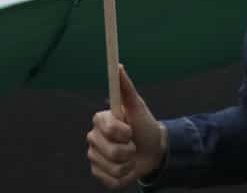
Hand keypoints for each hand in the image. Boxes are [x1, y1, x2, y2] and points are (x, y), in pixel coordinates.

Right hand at [86, 64, 165, 187]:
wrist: (152, 150)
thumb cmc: (144, 125)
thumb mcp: (138, 106)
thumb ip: (126, 87)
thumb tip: (118, 65)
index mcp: (100, 121)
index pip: (108, 129)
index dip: (122, 132)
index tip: (130, 130)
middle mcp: (93, 138)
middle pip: (111, 152)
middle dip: (129, 150)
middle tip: (133, 144)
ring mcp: (95, 157)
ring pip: (112, 168)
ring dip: (128, 165)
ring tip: (131, 157)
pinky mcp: (99, 174)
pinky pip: (111, 181)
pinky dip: (124, 177)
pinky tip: (126, 168)